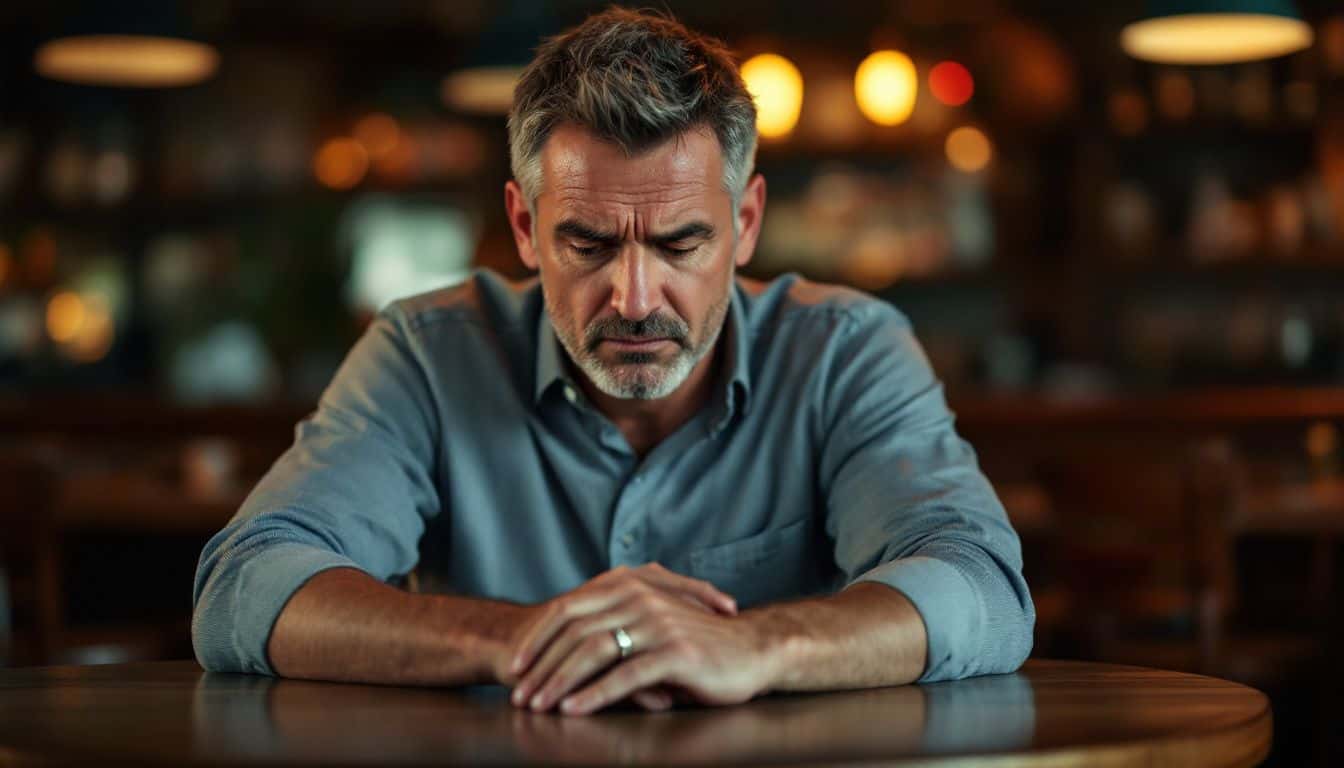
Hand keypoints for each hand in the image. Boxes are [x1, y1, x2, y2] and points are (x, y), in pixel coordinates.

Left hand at [507, 563, 775, 714]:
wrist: (754, 651)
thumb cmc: (700, 647)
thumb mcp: (651, 628)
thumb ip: (615, 628)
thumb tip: (567, 653)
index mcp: (629, 587)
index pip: (568, 609)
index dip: (537, 639)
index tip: (516, 666)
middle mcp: (640, 598)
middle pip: (574, 631)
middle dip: (542, 666)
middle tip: (520, 695)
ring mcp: (657, 622)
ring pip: (594, 652)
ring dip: (560, 682)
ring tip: (540, 706)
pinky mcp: (675, 650)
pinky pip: (625, 674)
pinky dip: (594, 694)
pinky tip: (575, 710)